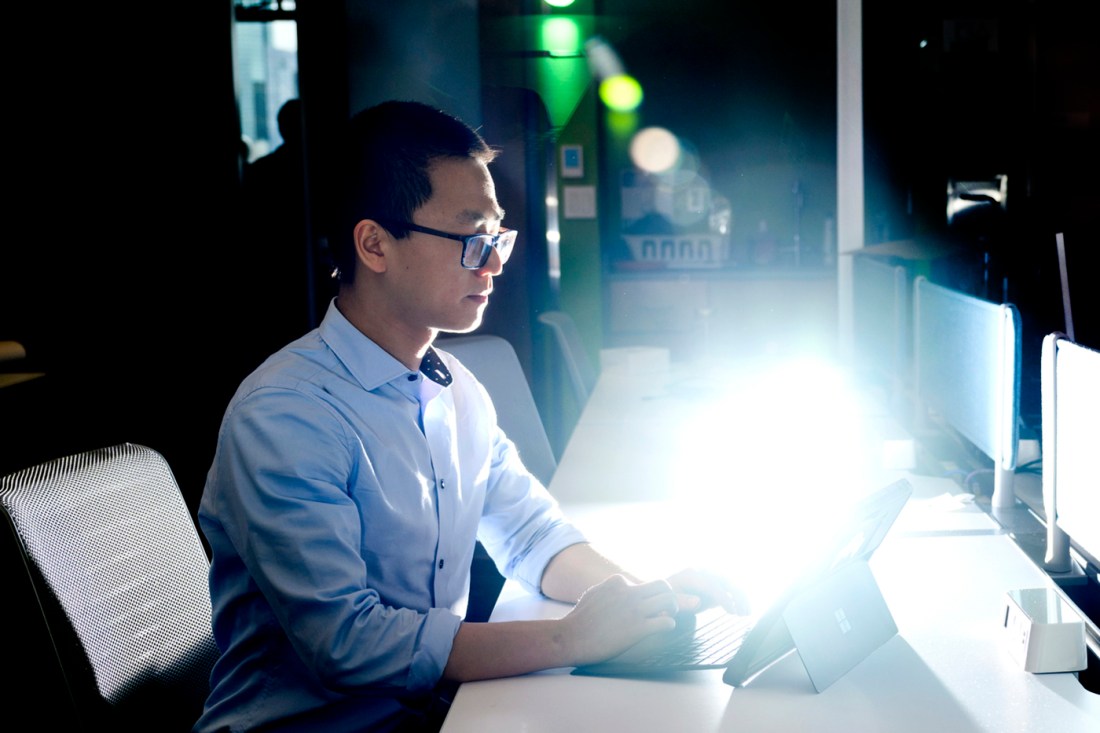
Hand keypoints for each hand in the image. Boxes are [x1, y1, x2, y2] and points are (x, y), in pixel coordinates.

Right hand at [558, 574, 678, 666]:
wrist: (570, 638)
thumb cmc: (579, 619)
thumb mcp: (593, 593)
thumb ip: (608, 588)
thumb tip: (619, 585)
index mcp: (617, 582)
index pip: (642, 582)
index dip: (647, 595)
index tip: (645, 606)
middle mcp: (629, 592)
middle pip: (663, 585)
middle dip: (669, 595)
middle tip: (668, 607)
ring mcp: (635, 609)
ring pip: (669, 600)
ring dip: (674, 608)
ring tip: (670, 616)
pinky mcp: (638, 628)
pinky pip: (666, 622)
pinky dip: (669, 624)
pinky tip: (664, 629)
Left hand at [664, 567, 750, 615]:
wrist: (664, 592)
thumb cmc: (666, 599)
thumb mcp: (668, 601)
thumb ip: (681, 602)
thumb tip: (698, 601)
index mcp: (690, 574)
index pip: (711, 584)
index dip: (724, 598)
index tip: (732, 612)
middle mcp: (702, 571)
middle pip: (726, 580)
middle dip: (738, 596)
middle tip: (744, 614)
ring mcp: (709, 574)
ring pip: (731, 582)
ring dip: (741, 596)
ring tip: (746, 613)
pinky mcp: (714, 581)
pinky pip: (730, 587)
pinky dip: (738, 597)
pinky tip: (742, 609)